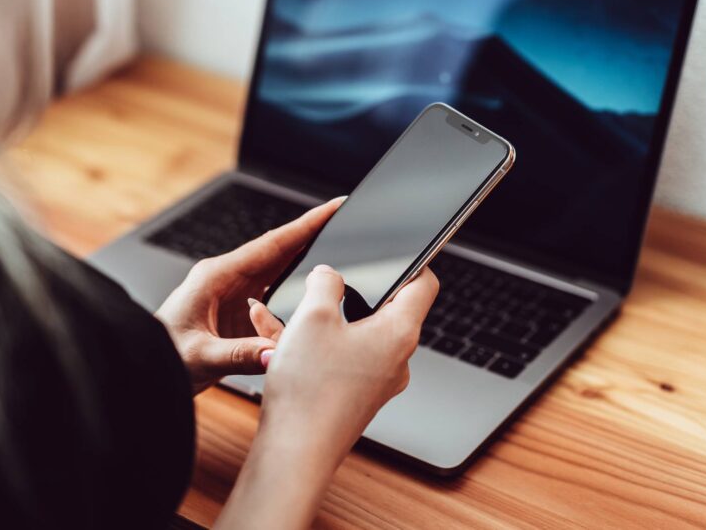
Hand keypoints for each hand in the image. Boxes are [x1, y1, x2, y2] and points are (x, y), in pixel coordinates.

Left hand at [155, 197, 343, 392]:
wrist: (142, 367)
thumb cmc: (160, 356)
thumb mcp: (201, 357)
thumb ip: (241, 355)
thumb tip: (278, 352)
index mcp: (216, 276)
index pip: (272, 244)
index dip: (306, 225)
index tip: (334, 206)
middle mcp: (225, 279)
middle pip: (279, 251)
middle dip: (313, 235)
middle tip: (347, 222)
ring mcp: (230, 294)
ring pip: (277, 271)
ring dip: (305, 261)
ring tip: (339, 252)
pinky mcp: (234, 312)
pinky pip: (271, 294)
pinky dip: (293, 289)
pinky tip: (311, 290)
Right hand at [259, 264, 438, 466]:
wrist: (296, 453)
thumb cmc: (310, 389)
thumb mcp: (312, 316)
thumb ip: (325, 282)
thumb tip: (329, 274)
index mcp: (399, 332)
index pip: (425, 284)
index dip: (412, 261)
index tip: (393, 251)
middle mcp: (396, 359)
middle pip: (384, 309)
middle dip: (347, 291)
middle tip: (318, 282)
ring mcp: (377, 382)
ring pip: (355, 335)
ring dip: (322, 319)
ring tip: (283, 313)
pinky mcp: (355, 398)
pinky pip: (341, 359)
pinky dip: (316, 345)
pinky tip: (280, 342)